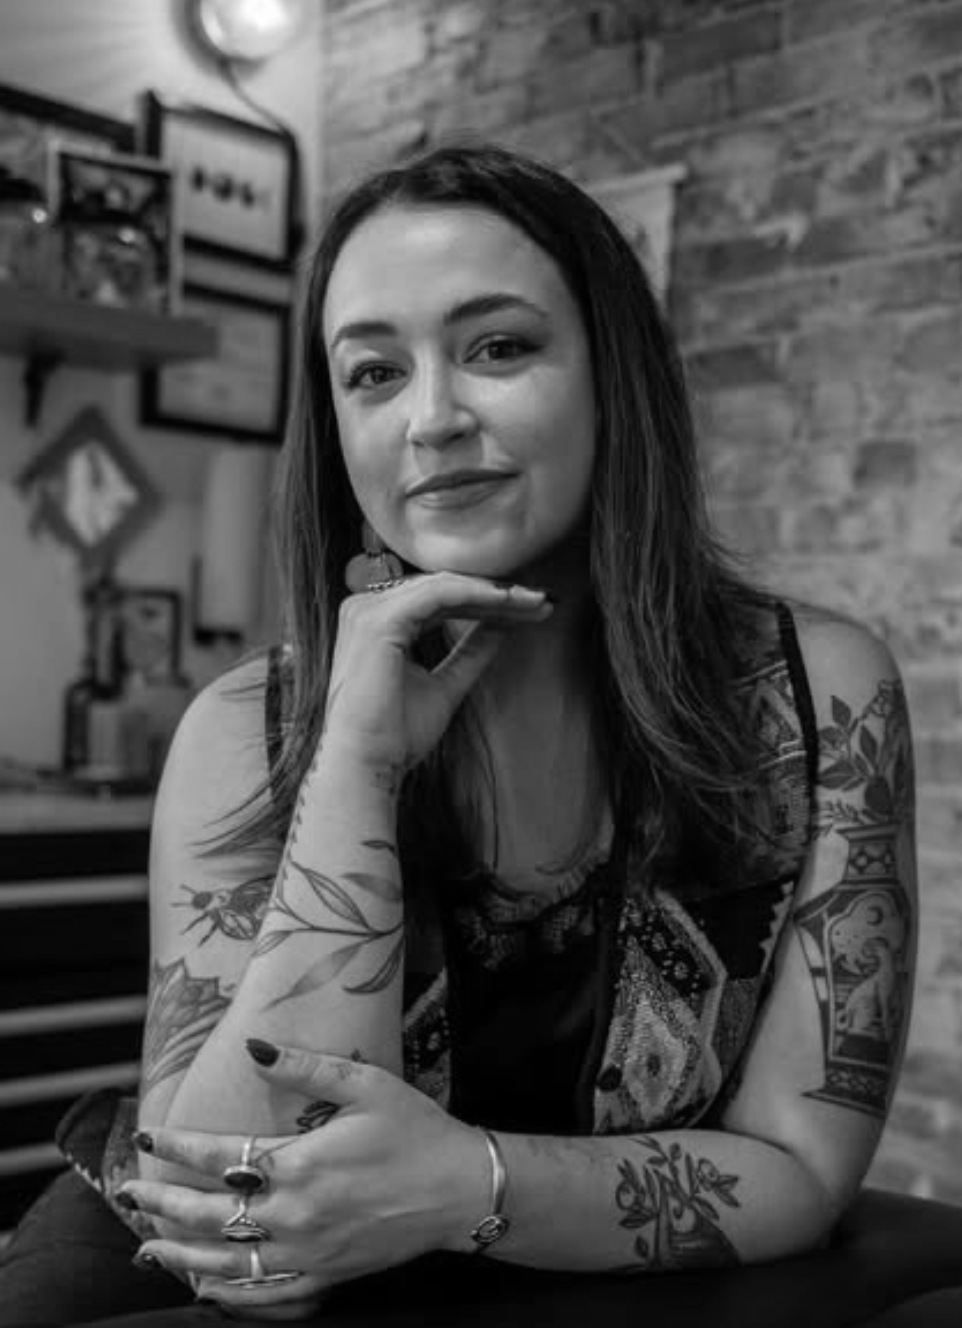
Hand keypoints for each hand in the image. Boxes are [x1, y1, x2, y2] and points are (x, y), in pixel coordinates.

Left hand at [121, 1045, 488, 1318]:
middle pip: (209, 1215)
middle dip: (163, 1202)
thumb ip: (305, 1067)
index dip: (179, 1146)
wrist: (462, 1190)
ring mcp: (308, 1253)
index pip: (219, 1156)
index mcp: (300, 1164)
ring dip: (181, 1257)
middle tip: (129, 1192)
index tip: (149, 1136)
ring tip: (146, 1248)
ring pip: (227, 1264)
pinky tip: (205, 1289)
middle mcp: (295, 1215)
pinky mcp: (325, 1277)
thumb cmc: (416, 1130)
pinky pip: (264, 1295)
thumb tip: (255, 1046)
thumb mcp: (365, 1084)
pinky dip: (228, 1296)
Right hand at [322, 573, 551, 770]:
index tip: (528, 609)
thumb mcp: (445, 685)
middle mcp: (367, 608)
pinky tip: (508, 603)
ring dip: (494, 593)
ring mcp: (369, 611)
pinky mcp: (380, 620)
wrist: (365, 765)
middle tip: (540, 599)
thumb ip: (471, 653)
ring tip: (533, 600)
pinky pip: (439, 595)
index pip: (438, 599)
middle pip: (444, 587)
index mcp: (376, 622)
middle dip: (496, 593)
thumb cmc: (393, 736)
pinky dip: (478, 596)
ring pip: (445, 586)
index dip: (486, 601)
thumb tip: (504, 626)